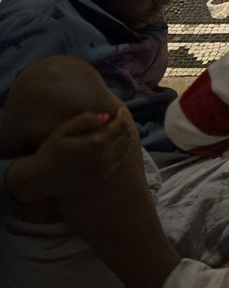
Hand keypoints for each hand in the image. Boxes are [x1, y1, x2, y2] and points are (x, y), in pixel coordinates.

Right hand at [7, 109, 136, 204]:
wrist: (42, 177)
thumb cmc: (50, 151)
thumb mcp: (63, 130)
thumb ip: (85, 119)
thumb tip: (106, 116)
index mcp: (96, 143)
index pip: (119, 126)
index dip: (122, 116)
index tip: (120, 110)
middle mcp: (104, 157)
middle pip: (124, 137)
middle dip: (126, 124)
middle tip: (122, 117)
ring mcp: (104, 169)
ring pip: (125, 149)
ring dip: (127, 137)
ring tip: (122, 129)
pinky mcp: (102, 177)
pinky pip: (120, 162)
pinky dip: (123, 151)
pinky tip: (119, 144)